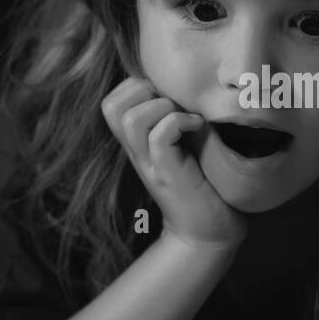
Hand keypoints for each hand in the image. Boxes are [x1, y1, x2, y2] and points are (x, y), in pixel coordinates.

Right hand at [101, 76, 247, 250]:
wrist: (207, 233)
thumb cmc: (203, 185)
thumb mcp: (185, 145)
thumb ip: (176, 120)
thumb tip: (191, 87)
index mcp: (137, 142)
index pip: (112, 101)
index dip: (137, 86)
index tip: (168, 95)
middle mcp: (136, 151)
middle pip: (111, 105)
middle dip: (144, 91)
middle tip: (173, 102)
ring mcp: (149, 163)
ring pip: (131, 119)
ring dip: (162, 107)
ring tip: (186, 117)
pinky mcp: (167, 174)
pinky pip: (160, 136)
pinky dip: (181, 122)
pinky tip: (199, 128)